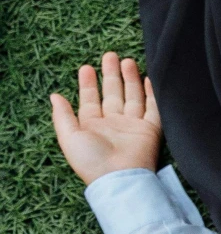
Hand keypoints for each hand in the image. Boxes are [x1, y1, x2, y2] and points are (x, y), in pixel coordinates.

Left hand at [50, 53, 161, 184]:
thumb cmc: (91, 160)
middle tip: (110, 56)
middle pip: (113, 93)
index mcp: (92, 125)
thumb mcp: (68, 137)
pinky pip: (153, 108)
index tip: (87, 67)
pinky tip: (148, 80)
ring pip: (132, 96)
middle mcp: (113, 123)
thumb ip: (62, 116)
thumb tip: (55, 95)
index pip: (90, 99)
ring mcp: (132, 125)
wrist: (119, 178)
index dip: (88, 83)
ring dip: (129, 79)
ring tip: (127, 61)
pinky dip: (151, 94)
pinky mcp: (150, 130)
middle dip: (111, 74)